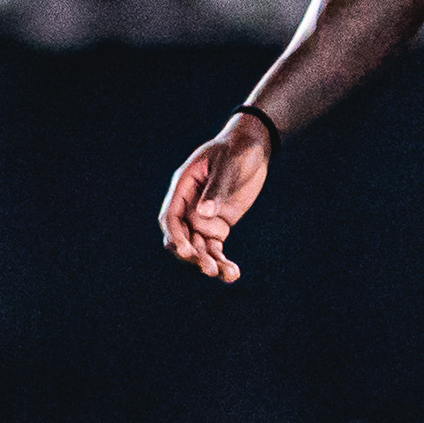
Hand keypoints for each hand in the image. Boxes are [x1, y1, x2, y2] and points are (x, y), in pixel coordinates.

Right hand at [159, 114, 273, 281]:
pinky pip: (216, 247)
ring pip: (200, 247)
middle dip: (194, 255)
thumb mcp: (228, 165)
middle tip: (209, 269)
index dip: (176, 236)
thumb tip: (204, 212)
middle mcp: (189, 205)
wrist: (252, 147)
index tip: (187, 251)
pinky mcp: (220, 224)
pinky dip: (222, 260)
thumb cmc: (237, 150)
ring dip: (210, 262)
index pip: (171, 217)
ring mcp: (203, 216)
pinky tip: (232, 274)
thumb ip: (217, 188)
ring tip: (228, 275)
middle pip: (183, 237)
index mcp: (183, 187)